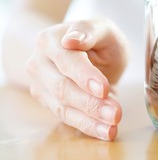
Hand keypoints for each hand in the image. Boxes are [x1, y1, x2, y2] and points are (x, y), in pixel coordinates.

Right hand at [26, 17, 128, 140]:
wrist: (90, 51)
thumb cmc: (98, 38)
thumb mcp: (102, 28)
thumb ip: (89, 30)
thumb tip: (72, 40)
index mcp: (50, 40)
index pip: (67, 61)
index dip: (85, 76)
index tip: (103, 89)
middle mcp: (39, 63)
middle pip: (63, 88)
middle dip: (91, 103)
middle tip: (116, 113)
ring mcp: (41, 85)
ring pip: (64, 107)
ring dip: (90, 120)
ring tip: (113, 127)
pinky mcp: (49, 102)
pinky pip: (67, 118)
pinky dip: (88, 126)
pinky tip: (106, 131)